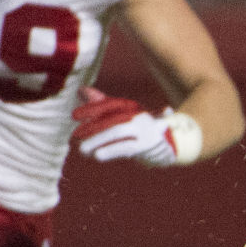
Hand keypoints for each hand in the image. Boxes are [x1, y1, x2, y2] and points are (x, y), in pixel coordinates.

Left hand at [71, 87, 199, 166]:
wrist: (171, 147)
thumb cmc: (140, 131)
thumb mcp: (123, 117)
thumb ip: (103, 104)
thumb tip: (81, 90)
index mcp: (132, 108)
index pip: (109, 105)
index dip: (91, 109)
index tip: (74, 116)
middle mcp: (138, 117)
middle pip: (112, 120)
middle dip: (93, 128)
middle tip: (75, 136)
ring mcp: (144, 131)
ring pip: (118, 132)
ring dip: (99, 141)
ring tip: (83, 150)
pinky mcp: (146, 146)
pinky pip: (126, 147)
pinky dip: (111, 151)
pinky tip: (98, 156)